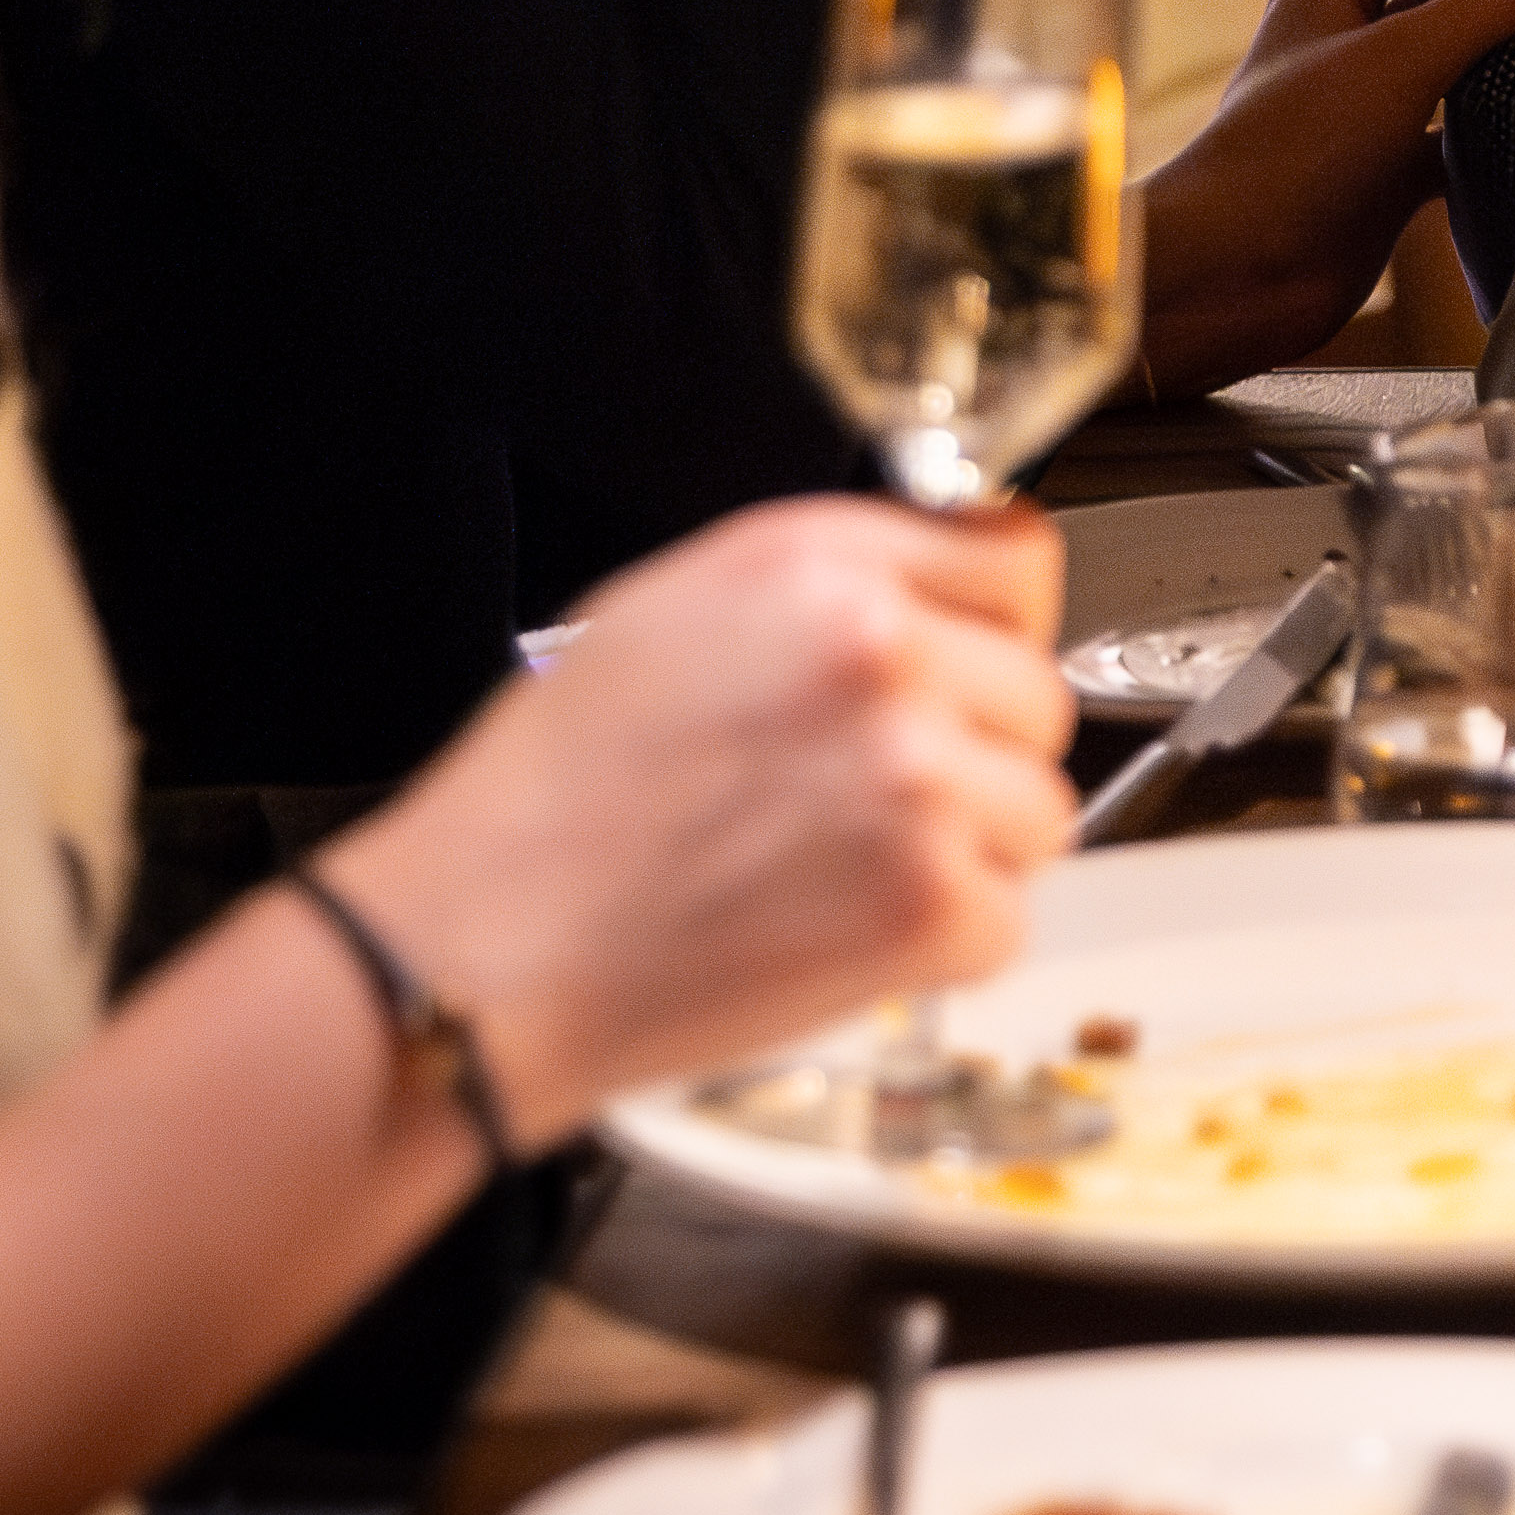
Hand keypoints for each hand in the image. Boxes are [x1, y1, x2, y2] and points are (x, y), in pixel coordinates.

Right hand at [336, 498, 1076, 1136]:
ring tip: (842, 875)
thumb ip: (824, 587)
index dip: (995, 627)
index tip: (971, 668)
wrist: (477, 955)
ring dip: (967, 855)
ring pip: (1037, 813)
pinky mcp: (925, 900)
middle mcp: (881, 654)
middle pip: (1036, 697)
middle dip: (975, 754)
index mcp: (820, 565)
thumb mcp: (665, 612)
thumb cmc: (544, 805)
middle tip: (870, 804)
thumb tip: (932, 595)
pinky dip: (942, 948)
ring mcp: (915, 778)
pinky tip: (839, 937)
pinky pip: (1005, 920)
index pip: (1018, 559)